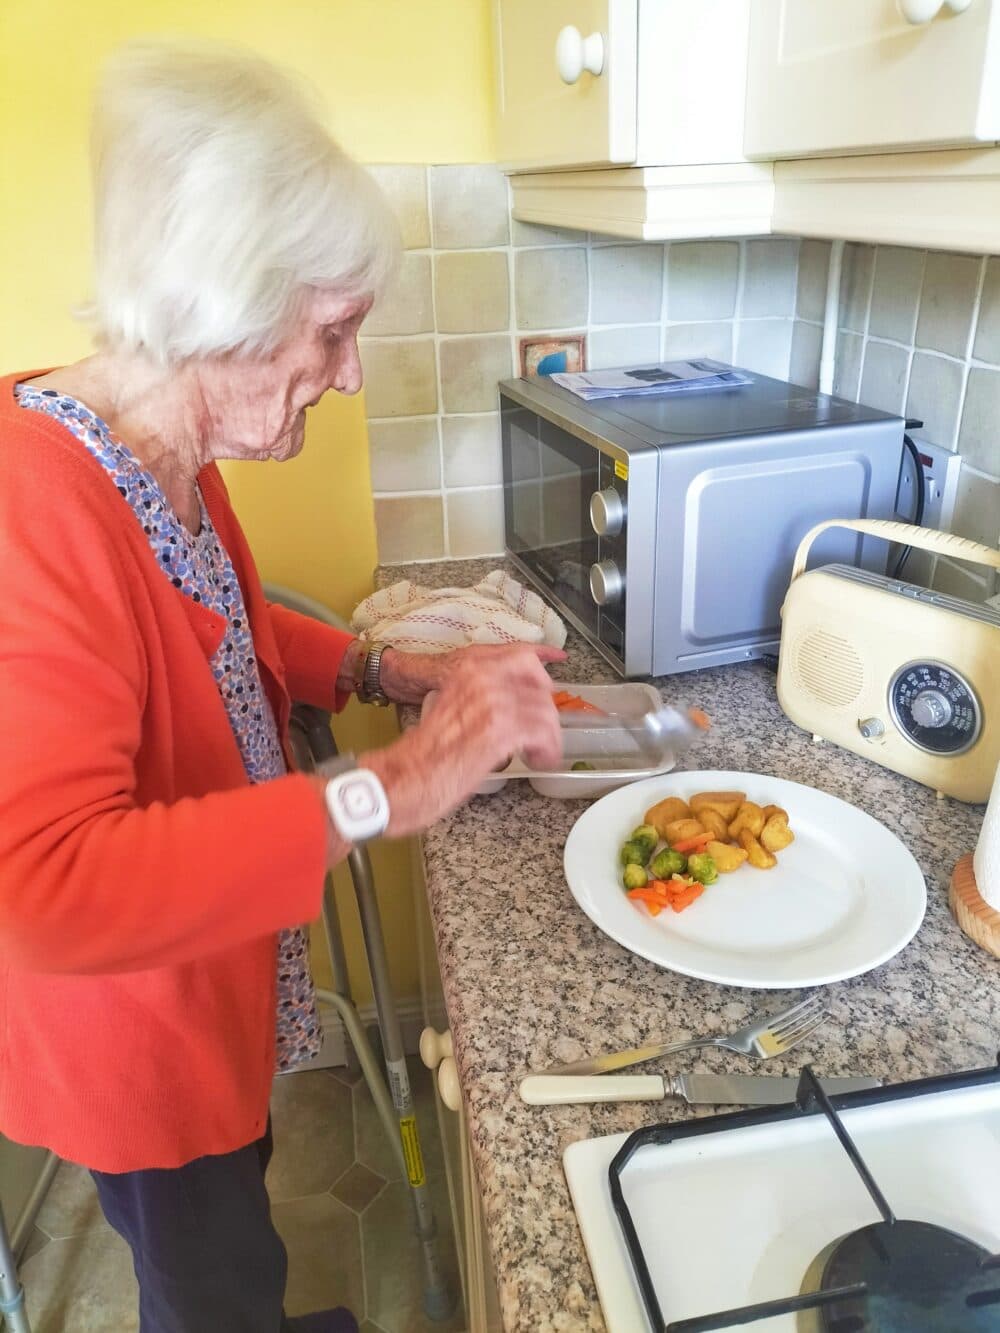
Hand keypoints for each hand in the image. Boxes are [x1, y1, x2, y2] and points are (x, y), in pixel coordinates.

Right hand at [359, 645, 563, 836]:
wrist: (405, 775)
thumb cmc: (423, 751)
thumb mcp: (451, 706)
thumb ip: (479, 697)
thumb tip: (510, 704)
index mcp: (468, 668)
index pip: (523, 656)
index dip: (541, 675)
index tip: (548, 690)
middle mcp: (482, 678)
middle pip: (539, 684)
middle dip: (545, 711)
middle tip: (543, 732)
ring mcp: (493, 702)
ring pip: (544, 711)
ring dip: (548, 736)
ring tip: (539, 753)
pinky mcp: (501, 731)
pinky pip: (542, 734)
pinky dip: (546, 749)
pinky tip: (537, 759)